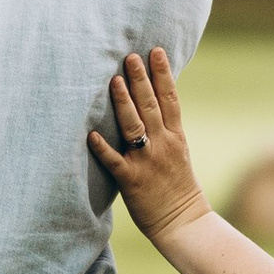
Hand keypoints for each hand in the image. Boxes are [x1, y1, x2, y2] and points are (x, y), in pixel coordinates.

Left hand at [88, 49, 207, 245]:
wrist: (182, 222)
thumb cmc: (177, 186)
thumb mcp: (178, 152)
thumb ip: (166, 129)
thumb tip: (154, 104)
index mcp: (175, 136)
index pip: (170, 99)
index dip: (163, 74)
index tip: (156, 51)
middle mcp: (162, 144)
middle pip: (151, 106)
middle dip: (141, 79)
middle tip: (130, 55)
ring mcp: (147, 161)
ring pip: (134, 126)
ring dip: (123, 102)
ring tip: (114, 80)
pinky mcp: (131, 180)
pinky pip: (114, 161)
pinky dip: (102, 148)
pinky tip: (90, 134)